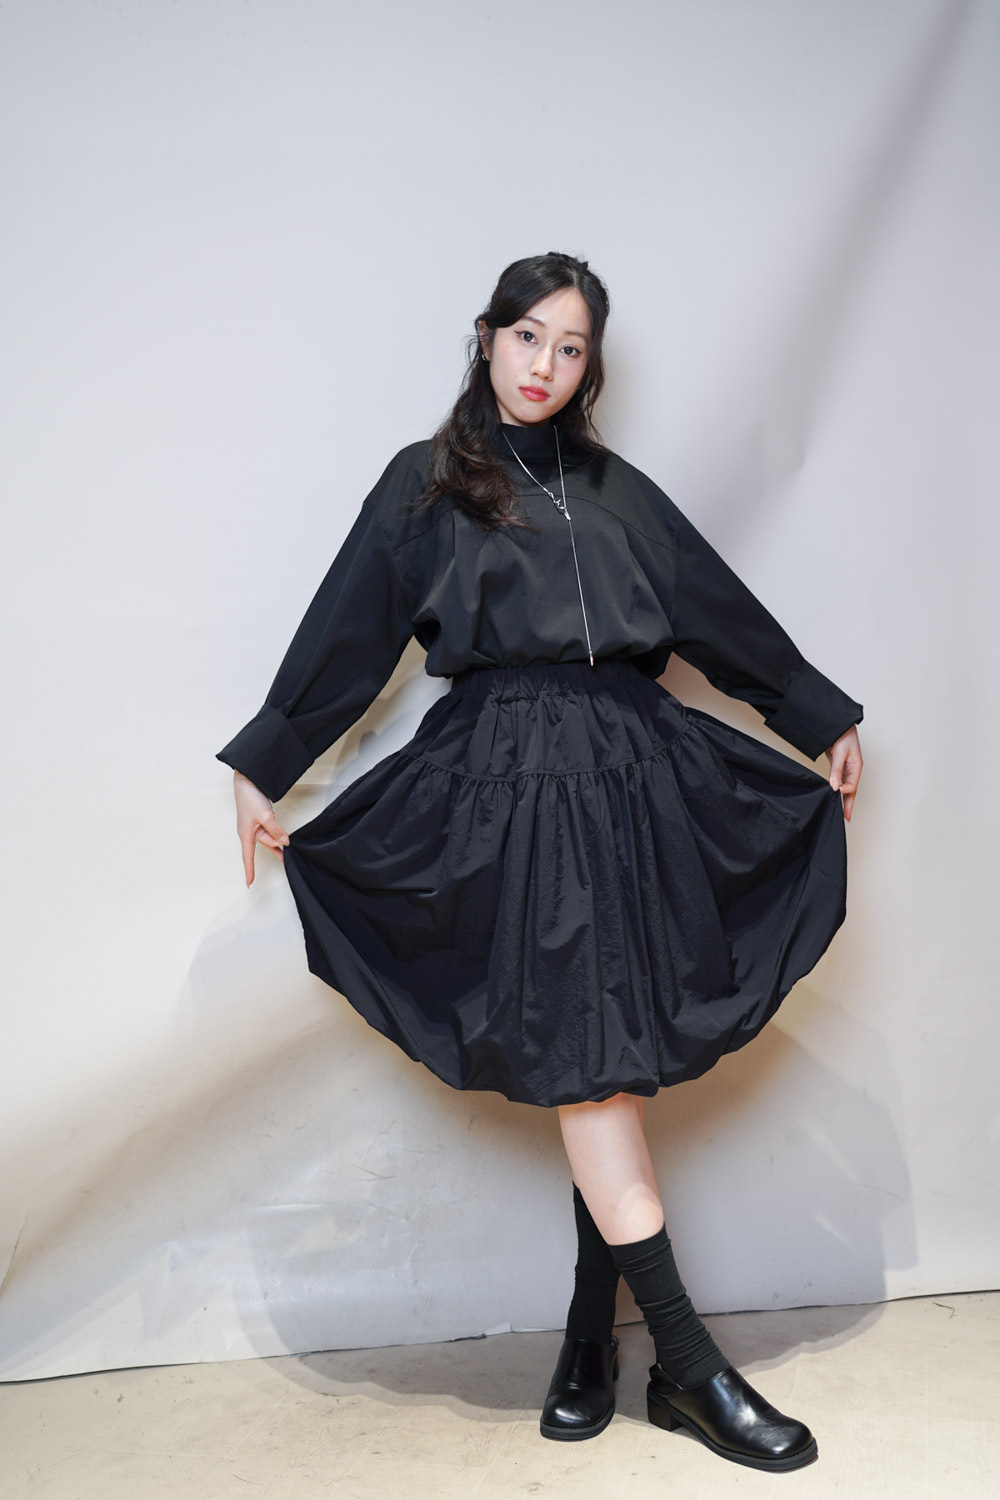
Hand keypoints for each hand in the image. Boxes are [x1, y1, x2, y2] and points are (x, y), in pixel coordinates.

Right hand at [233, 770, 289, 886]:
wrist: (247, 779)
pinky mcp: (260, 818)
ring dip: (279, 835)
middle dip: (277, 843)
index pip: (248, 857)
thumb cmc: (249, 797)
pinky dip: (277, 831)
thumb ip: (276, 830)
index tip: (249, 883)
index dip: (250, 871)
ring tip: (288, 838)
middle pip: (266, 844)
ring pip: (270, 836)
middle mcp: (249, 832)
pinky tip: (282, 832)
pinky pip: (270, 829)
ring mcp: (255, 825)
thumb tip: (284, 842)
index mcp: (246, 834)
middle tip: (288, 848)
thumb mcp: (265, 816)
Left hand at [824, 724, 862, 822]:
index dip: (843, 791)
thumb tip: (834, 786)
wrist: (838, 725)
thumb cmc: (843, 735)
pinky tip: (834, 796)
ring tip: (841, 812)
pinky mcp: (839, 767)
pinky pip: (840, 782)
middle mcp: (853, 770)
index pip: (851, 785)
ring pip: (846, 788)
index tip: (834, 793)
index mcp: (857, 766)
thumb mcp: (840, 752)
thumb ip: (836, 770)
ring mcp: (847, 769)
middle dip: (849, 804)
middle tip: (846, 818)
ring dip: (843, 799)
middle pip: (852, 790)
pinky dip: (837, 790)